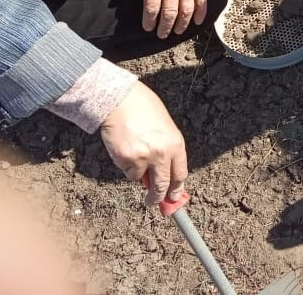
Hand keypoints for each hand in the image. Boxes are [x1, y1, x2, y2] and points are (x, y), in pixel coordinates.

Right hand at [99, 82, 187, 205]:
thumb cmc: (143, 108)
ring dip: (136, 173)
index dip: (177, 189)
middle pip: (163, 185)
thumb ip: (166, 149)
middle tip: (153, 202)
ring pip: (141, 179)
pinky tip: (124, 147)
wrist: (121, 100)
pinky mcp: (127, 160)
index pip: (181, 174)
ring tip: (132, 151)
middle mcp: (163, 154)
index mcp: (176, 144)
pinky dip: (124, 165)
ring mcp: (145, 158)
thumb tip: (163, 172)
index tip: (174, 198)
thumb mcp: (164, 127)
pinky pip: (127, 172)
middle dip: (158, 198)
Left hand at [115, 0, 205, 37]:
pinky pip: (201, 0)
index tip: (148, 28)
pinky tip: (197, 21)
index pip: (152, 7)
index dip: (149, 21)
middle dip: (165, 27)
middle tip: (162, 35)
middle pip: (169, 12)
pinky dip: (201, 12)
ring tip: (177, 31)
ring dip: (182, 24)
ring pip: (186, 10)